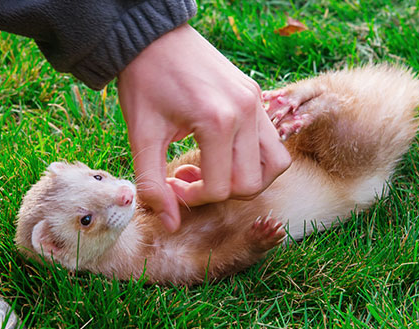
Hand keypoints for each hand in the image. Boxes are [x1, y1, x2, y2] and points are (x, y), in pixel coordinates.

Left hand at [117, 24, 290, 231]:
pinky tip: (222, 151)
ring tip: (215, 170)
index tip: (172, 183)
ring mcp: (257, 104)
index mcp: (218, 122)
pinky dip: (254, 158)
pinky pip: (273, 141)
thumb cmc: (144, 83)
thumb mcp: (143, 135)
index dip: (194, 198)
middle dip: (220, 192)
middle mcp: (246, 113)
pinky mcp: (257, 97)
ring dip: (247, 179)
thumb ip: (154, 184)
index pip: (222, 189)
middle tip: (189, 176)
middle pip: (251, 183)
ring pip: (275, 165)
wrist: (153, 38)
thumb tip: (170, 225)